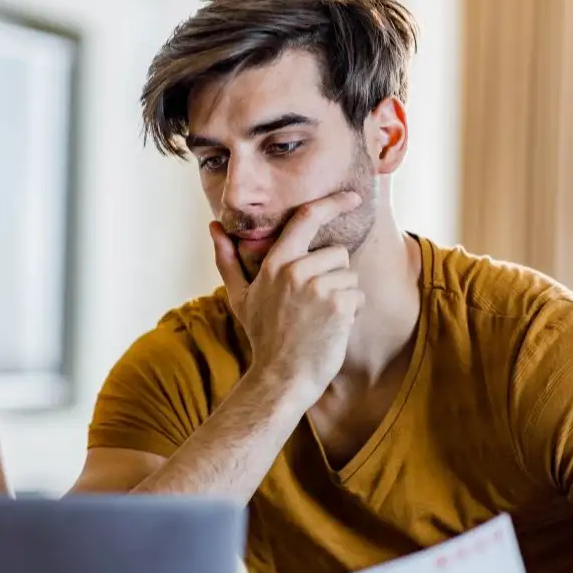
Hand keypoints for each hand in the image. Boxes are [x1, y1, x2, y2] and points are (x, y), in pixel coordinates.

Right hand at [210, 191, 364, 401]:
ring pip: (350, 275)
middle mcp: (296, 270)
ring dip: (343, 295)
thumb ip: (227, 259)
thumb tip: (213, 228)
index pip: (306, 219)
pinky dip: (352, 312)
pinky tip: (331, 328)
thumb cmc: (263, 336)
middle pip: (337, 252)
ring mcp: (318, 287)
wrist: (281, 376)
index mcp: (275, 263)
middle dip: (333, 274)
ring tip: (320, 318)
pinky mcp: (338, 305)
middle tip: (314, 303)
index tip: (352, 196)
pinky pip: (358, 296)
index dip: (332, 203)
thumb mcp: (240, 296)